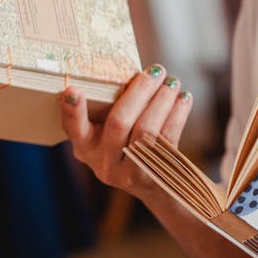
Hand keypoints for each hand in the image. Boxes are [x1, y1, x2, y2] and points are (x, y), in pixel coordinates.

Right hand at [61, 64, 192, 195]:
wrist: (153, 186)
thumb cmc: (128, 146)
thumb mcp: (109, 135)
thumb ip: (112, 110)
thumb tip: (136, 73)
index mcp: (86, 147)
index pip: (74, 129)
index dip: (72, 111)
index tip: (73, 90)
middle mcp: (104, 163)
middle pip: (119, 122)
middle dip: (140, 91)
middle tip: (155, 70)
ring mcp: (130, 173)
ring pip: (147, 130)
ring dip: (162, 100)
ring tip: (171, 82)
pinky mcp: (155, 175)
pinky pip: (167, 139)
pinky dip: (177, 114)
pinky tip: (184, 98)